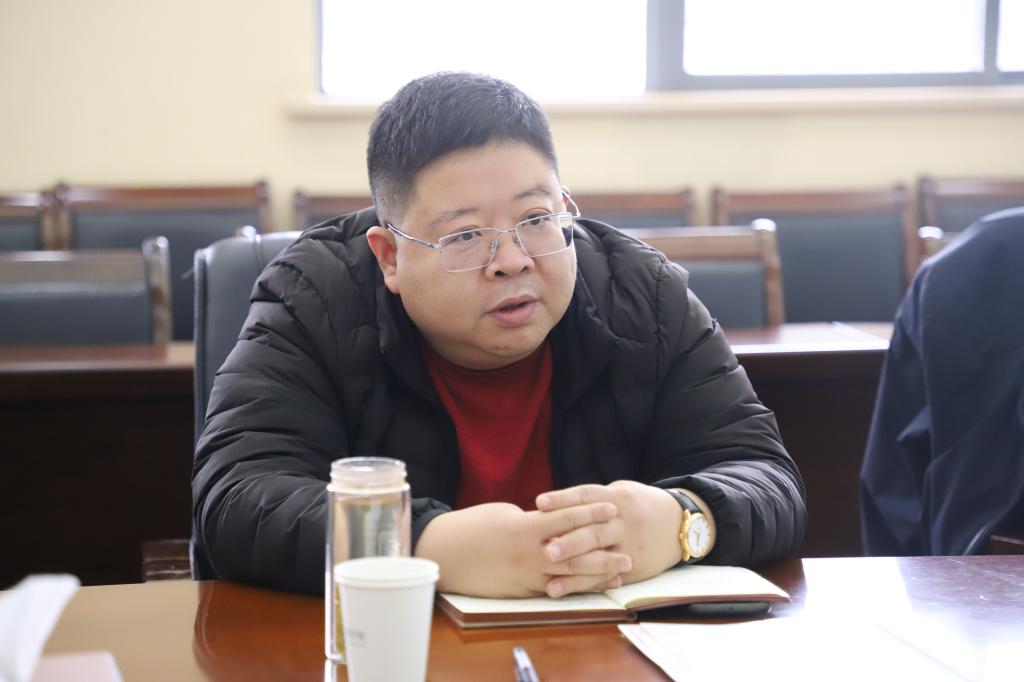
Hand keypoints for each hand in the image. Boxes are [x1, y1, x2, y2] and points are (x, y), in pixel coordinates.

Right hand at [414, 502, 633, 598]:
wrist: (445, 554)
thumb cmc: (472, 526)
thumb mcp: (504, 513)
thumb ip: (533, 520)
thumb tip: (554, 522)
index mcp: (526, 527)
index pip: (566, 517)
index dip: (591, 512)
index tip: (612, 508)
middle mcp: (529, 553)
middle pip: (575, 552)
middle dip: (603, 552)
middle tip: (628, 552)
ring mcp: (526, 576)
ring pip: (568, 576)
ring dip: (595, 575)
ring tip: (618, 574)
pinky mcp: (520, 592)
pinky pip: (553, 590)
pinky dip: (573, 588)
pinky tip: (590, 588)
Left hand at [536, 481, 683, 588]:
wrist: (681, 524)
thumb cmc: (642, 505)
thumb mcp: (623, 492)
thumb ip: (595, 499)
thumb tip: (558, 504)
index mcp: (619, 500)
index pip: (587, 496)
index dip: (563, 499)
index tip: (540, 503)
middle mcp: (623, 523)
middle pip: (593, 531)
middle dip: (569, 541)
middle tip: (545, 549)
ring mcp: (628, 547)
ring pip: (599, 558)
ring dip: (573, 571)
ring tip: (549, 581)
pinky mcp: (632, 567)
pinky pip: (606, 577)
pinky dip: (584, 585)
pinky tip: (564, 590)